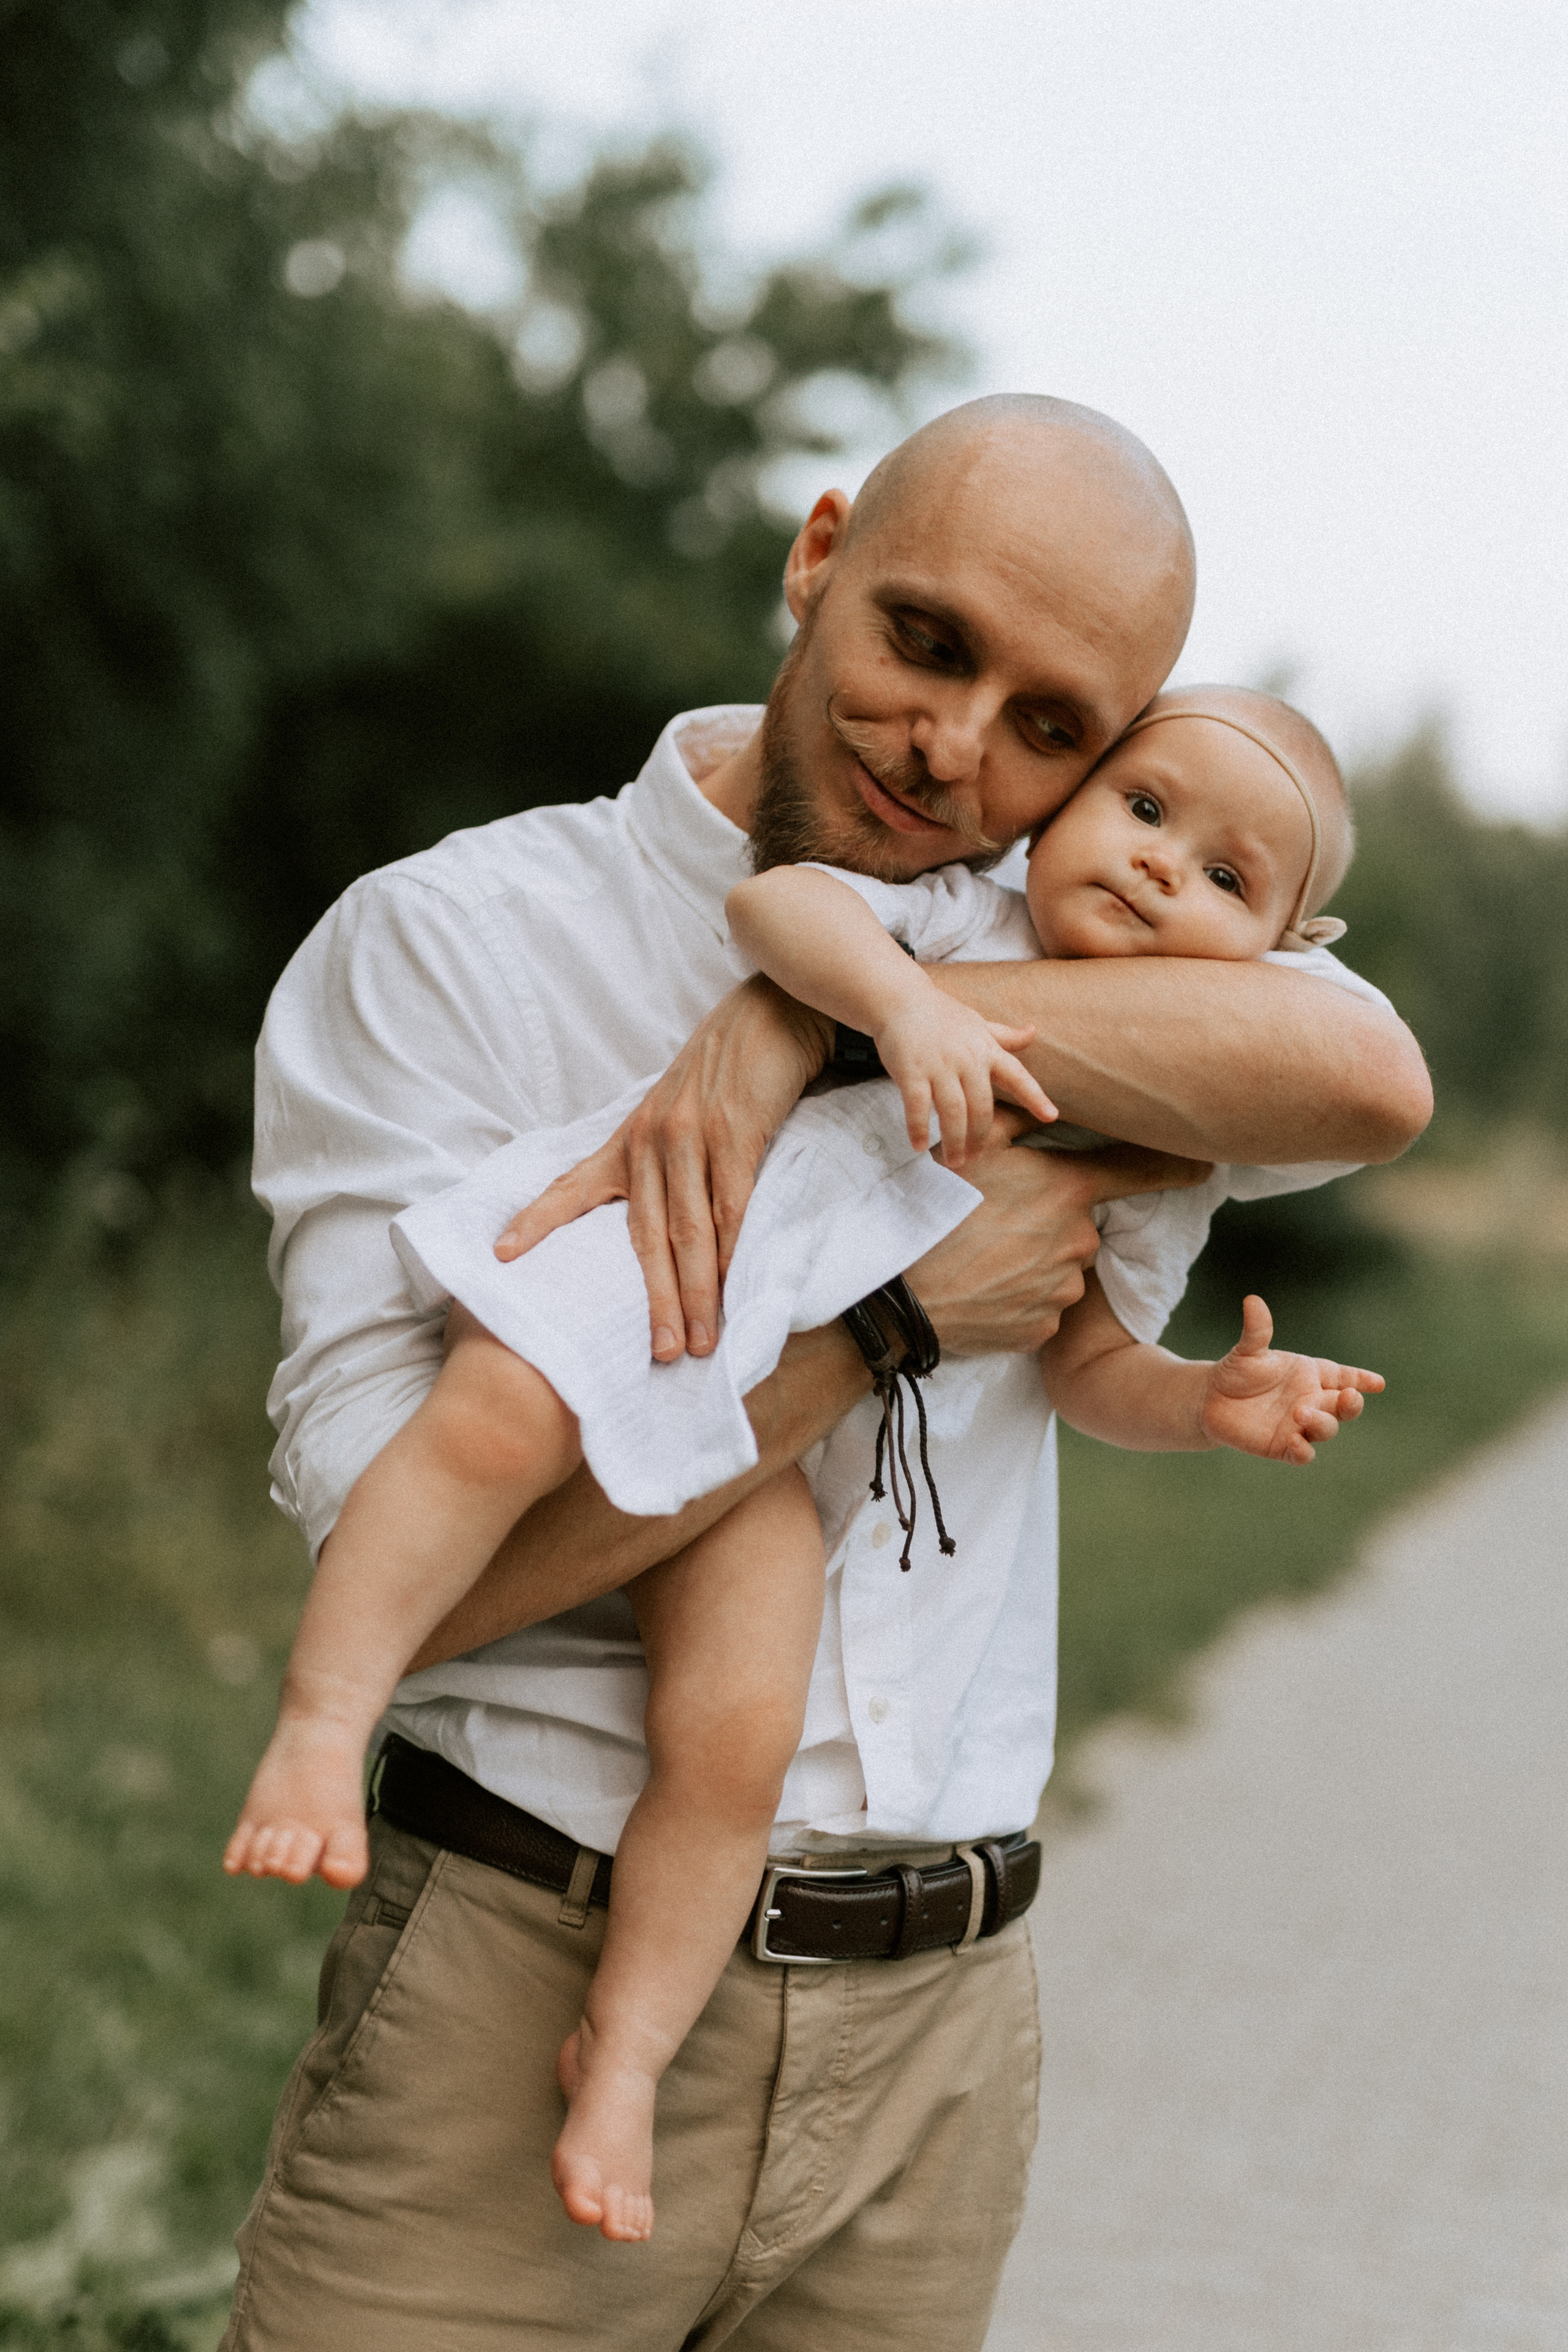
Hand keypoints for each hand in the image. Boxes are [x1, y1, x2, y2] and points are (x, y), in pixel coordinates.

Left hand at [492, 978, 830, 1362]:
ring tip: (701, 1341)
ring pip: (690, 1232)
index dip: (537, 1221)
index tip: (502, 1256)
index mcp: (630, 1139)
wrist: (773, 1011)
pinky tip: (733, 1286)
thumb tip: (664, 1223)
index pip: (574, 1186)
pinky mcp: (736, 1134)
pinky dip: (733, 1251)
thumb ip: (664, 1162)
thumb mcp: (678, 1110)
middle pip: (644, 1236)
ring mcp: (693, 1138)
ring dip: (695, 1292)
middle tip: (659, 1353)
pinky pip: (732, 1205)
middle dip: (651, 1300)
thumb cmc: (727, 1069)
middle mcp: (651, 1141)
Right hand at [875, 989, 1055, 1164]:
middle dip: (980, 1137)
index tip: (1051, 1116)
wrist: (900, 999)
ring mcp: (939, 1065)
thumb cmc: (940, 1015)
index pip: (1016, 1075)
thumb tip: (1033, 1032)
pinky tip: (919, 1146)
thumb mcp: (976, 1023)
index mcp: (986, 1049)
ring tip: (955, 1160)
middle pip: (981, 1107)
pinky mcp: (911, 1071)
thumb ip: (1004, 1036)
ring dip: (955, 1141)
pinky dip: (918, 1129)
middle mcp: (967, 1059)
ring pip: (953, 1112)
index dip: (1035, 1096)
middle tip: (975, 1157)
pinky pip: (918, 1107)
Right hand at [906, 1130, 1213, 1355]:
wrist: (902, 1296)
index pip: (1140, 1172)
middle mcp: (1077, 1241)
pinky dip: (1019, 1299)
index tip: (1207, 1168)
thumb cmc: (935, 1212)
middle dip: (1051, 1224)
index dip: (1179, 1167)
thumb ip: (1013, 1119)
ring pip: (1062, 1269)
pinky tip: (984, 1289)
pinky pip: (1042, 1307)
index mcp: (1067, 1190)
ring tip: (984, 1258)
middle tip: (1000, 1223)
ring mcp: (1063, 1290)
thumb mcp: (970, 1149)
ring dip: (1033, 1263)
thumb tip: (1038, 1101)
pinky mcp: (1044, 1329)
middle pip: (1082, 1227)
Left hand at [1201, 1295, 1383, 1462]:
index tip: (1378, 1383)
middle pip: (1344, 1406)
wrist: (1211, 1399)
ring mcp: (1300, 1425)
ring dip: (1321, 1422)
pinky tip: (1295, 1441)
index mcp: (1311, 1375)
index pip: (1344, 1376)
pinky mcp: (1283, 1446)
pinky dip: (1303, 1450)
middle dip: (1351, 1403)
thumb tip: (1252, 1300)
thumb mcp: (1248, 1350)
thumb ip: (1257, 1330)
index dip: (1362, 1379)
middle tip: (1349, 1396)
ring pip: (1326, 1429)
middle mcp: (1312, 1400)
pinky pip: (1302, 1454)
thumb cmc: (1237, 1371)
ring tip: (1301, 1412)